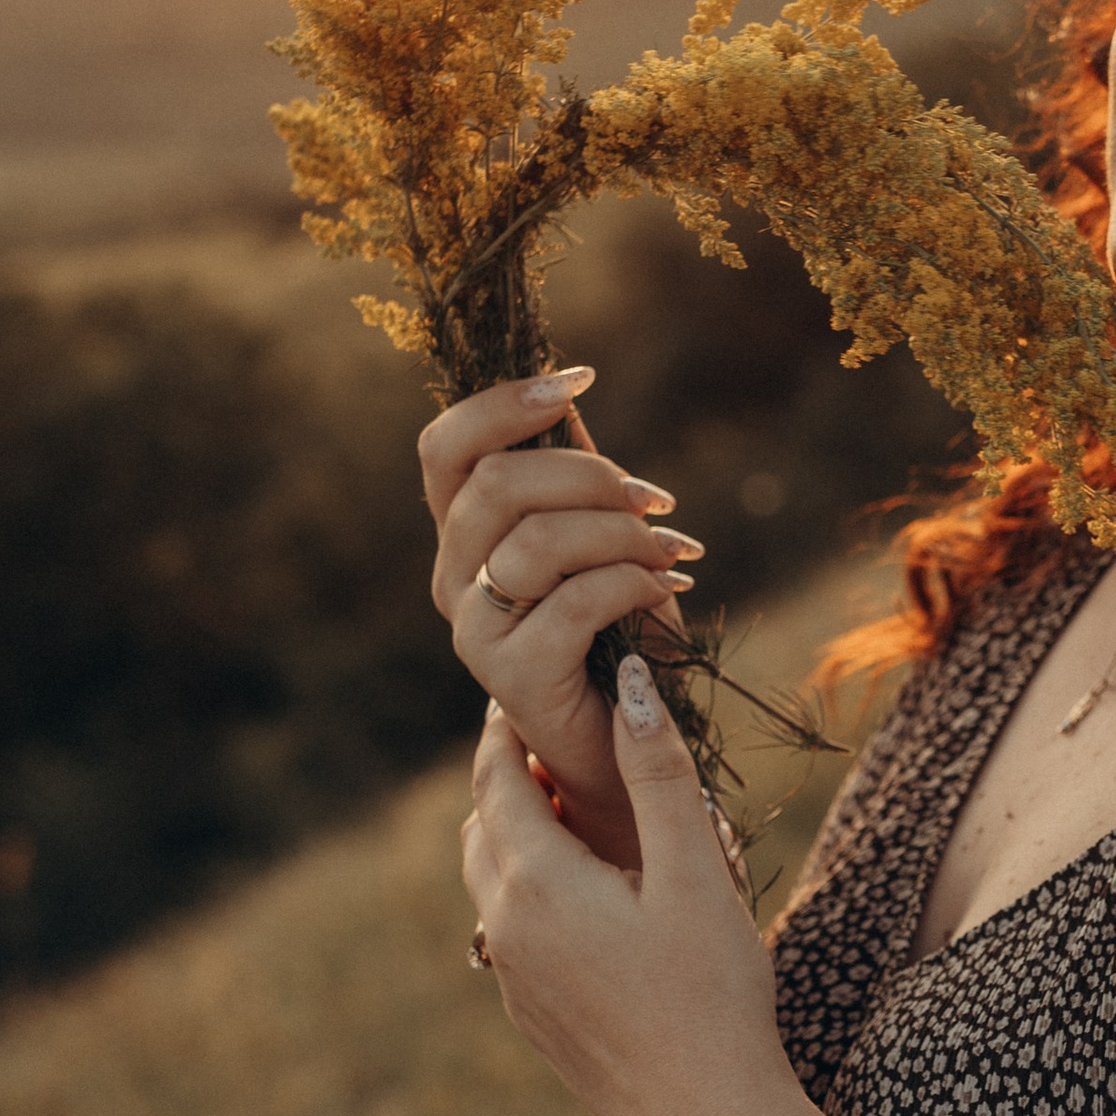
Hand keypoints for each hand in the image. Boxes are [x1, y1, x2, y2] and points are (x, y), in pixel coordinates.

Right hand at [422, 372, 705, 869]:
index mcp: (463, 532)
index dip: (505, 401)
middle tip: (653, 502)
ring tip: (669, 551)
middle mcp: (453, 576)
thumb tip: (568, 397)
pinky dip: (633, 584)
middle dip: (592, 476)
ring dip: (622, 534)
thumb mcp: (597, 536)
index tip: (580, 378)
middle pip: (497, 484)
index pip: (445, 447)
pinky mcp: (511, 674)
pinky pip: (572, 602)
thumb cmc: (614, 627)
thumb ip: (574, 475)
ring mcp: (474, 628)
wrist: (623, 737)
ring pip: (537, 541)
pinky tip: (669, 590)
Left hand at [461, 661, 796, 1115]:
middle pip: (483, 825)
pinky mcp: (530, 1013)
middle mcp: (506, 926)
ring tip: (562, 803)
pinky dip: (526, 886)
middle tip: (544, 736)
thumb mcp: (695, 872)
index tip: (524, 693)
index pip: (499, 779)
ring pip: (489, 879)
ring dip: (513, 833)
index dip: (507, 731)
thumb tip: (629, 686)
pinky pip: (508, 928)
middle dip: (506, 776)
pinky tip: (580, 890)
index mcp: (539, 881)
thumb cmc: (712, 992)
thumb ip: (658, 776)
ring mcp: (512, 976)